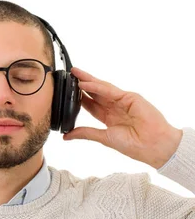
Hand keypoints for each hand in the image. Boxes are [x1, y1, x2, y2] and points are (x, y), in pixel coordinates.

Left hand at [62, 67, 182, 168]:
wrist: (153, 146)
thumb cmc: (134, 145)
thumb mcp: (104, 138)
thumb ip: (86, 133)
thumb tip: (66, 136)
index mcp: (110, 118)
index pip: (91, 105)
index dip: (79, 98)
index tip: (66, 92)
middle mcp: (115, 107)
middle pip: (95, 93)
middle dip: (82, 84)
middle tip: (69, 75)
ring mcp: (123, 101)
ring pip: (101, 88)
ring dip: (88, 80)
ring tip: (75, 73)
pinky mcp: (130, 97)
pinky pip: (109, 90)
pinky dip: (96, 87)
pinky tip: (84, 84)